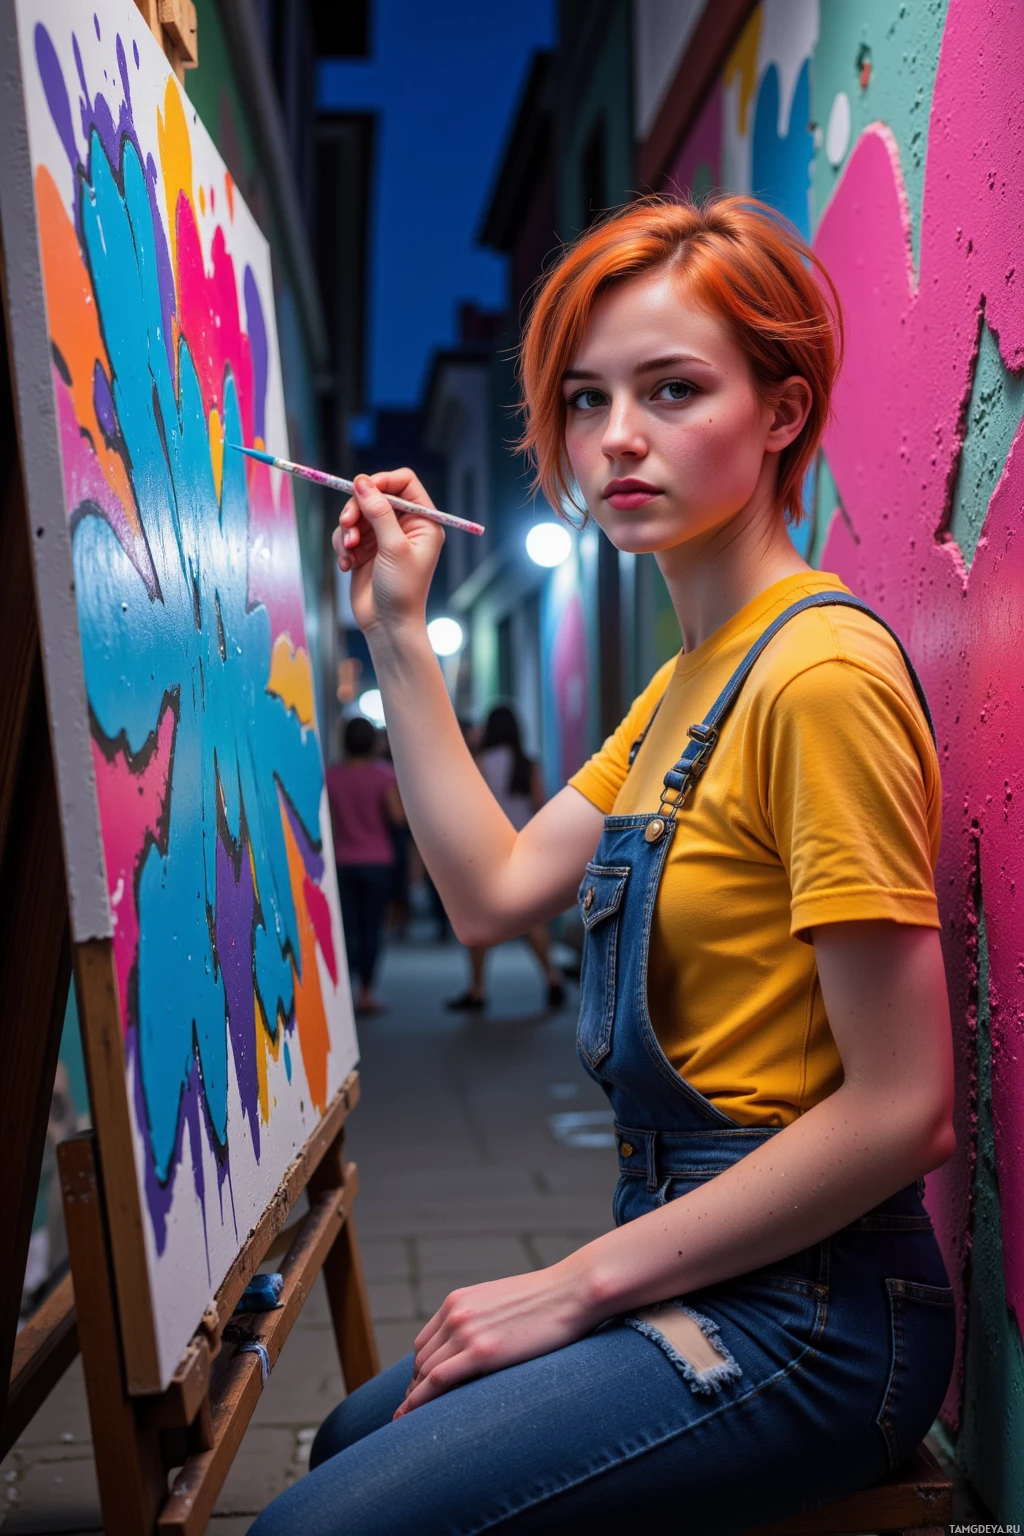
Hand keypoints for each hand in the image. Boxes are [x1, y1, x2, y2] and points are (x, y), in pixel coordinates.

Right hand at [331, 468, 443, 635]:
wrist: (388, 625)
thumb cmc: (401, 590)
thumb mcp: (393, 547)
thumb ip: (378, 511)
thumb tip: (361, 481)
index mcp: (423, 522)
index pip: (404, 483)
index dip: (383, 481)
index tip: (362, 487)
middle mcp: (405, 526)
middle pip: (374, 495)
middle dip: (357, 508)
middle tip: (348, 524)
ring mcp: (384, 537)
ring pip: (357, 514)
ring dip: (347, 530)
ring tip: (349, 551)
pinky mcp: (366, 549)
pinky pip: (347, 533)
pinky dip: (343, 546)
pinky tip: (346, 565)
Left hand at [393, 1262, 598, 1417]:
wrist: (572, 1292)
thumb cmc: (546, 1301)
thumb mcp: (502, 1304)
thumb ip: (481, 1321)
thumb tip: (478, 1345)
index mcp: (459, 1301)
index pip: (425, 1342)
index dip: (419, 1371)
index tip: (420, 1392)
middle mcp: (456, 1313)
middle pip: (422, 1360)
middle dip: (415, 1388)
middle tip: (412, 1414)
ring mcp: (467, 1332)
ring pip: (425, 1372)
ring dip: (415, 1399)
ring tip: (410, 1423)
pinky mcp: (482, 1352)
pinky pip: (438, 1381)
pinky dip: (420, 1401)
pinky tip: (413, 1418)